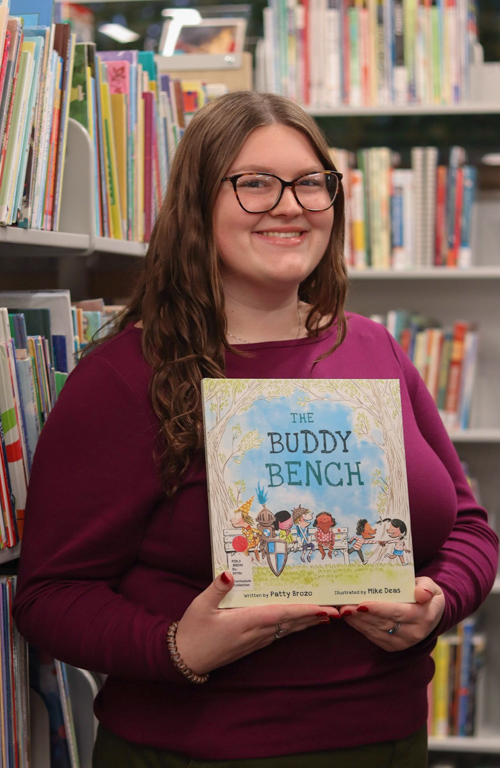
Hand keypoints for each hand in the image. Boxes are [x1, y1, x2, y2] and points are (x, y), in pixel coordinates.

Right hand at [175, 572, 340, 673]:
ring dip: (307, 622)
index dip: (304, 611)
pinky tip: (301, 622)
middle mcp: (255, 633)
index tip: (324, 609)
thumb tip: (229, 573)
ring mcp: (255, 640)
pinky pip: (279, 634)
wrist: (185, 659)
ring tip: (327, 614)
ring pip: (287, 629)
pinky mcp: (252, 643)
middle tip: (338, 609)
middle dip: (315, 616)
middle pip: (291, 623)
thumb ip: (216, 589)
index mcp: (245, 621)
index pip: (281, 615)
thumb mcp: (200, 606)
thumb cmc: (192, 631)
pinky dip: (294, 627)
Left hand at [338, 577, 444, 651]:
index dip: (379, 609)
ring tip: (344, 610)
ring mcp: (403, 642)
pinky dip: (360, 627)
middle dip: (362, 615)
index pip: (398, 613)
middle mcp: (414, 633)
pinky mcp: (393, 646)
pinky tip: (350, 617)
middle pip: (383, 623)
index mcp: (424, 617)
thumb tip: (421, 594)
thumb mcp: (430, 586)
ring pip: (376, 631)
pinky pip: (374, 637)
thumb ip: (425, 587)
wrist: (431, 614)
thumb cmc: (426, 595)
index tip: (361, 604)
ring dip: (358, 621)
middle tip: (345, 606)